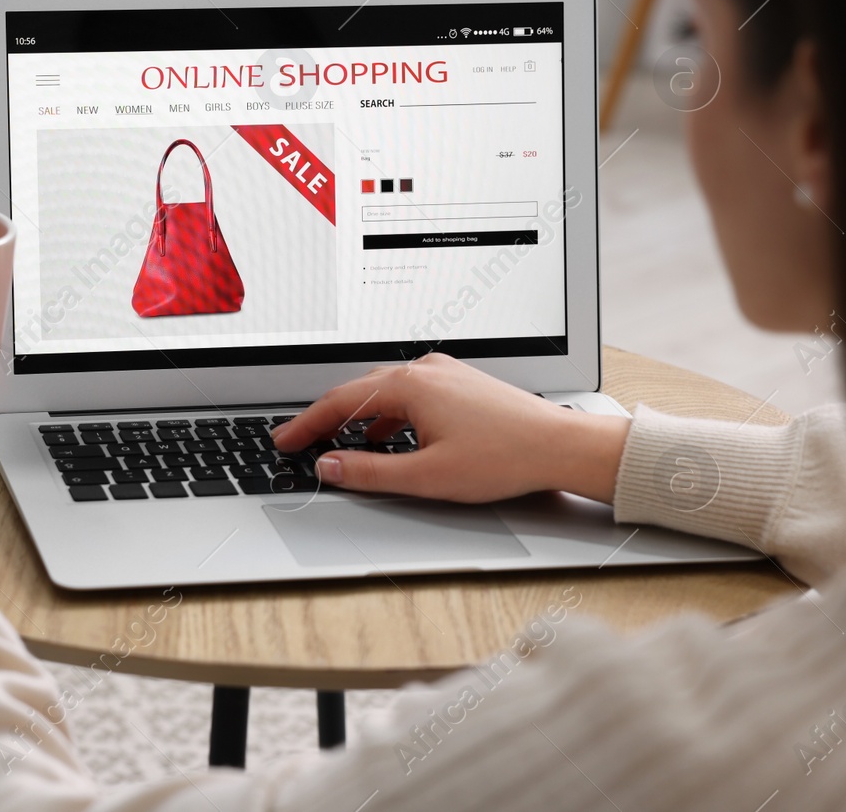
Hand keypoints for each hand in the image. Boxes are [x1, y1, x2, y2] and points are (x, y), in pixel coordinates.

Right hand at [271, 353, 629, 503]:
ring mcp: (444, 374)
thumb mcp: (427, 475)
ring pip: (384, 392)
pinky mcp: (460, 384)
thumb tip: (330, 466)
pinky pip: (409, 394)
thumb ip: (369, 472)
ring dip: (358, 417)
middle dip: (326, 418)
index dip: (306, 425)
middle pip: (358, 392)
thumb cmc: (504, 456)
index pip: (340, 403)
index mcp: (410, 385)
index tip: (284, 440)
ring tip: (339, 442)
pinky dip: (387, 415)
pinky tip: (389, 437)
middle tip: (299, 440)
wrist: (561, 446)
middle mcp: (424, 370)